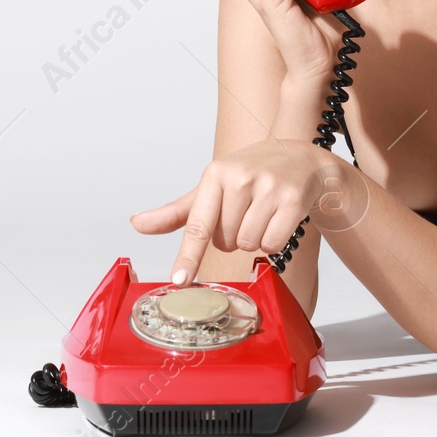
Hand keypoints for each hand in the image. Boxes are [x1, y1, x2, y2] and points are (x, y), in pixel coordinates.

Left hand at [129, 139, 351, 286]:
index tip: (179, 280)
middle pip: (224, 241)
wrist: (299, 157)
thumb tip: (137, 224)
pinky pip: (273, 244)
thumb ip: (176, 212)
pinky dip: (274, 240)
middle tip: (244, 211)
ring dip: (253, 239)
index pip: (197, 224)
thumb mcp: (211, 187)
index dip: (188, 255)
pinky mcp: (292, 200)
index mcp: (215, 174)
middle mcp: (240, 178)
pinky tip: (278, 218)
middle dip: (232, 236)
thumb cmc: (249, 174)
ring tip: (262, 213)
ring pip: (248, 244)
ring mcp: (268, 188)